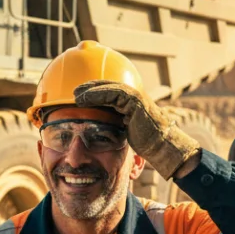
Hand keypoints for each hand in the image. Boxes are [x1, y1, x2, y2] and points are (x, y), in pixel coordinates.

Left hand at [74, 80, 200, 180]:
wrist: (161, 147)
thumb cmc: (146, 143)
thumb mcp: (126, 131)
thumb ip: (117, 123)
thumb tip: (102, 127)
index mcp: (131, 103)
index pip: (110, 92)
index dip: (94, 91)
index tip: (79, 95)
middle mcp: (133, 97)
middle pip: (108, 86)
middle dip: (90, 87)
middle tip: (74, 91)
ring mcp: (135, 97)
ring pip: (109, 88)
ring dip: (91, 90)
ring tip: (76, 95)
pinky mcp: (134, 101)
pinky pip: (113, 93)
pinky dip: (97, 94)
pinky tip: (84, 99)